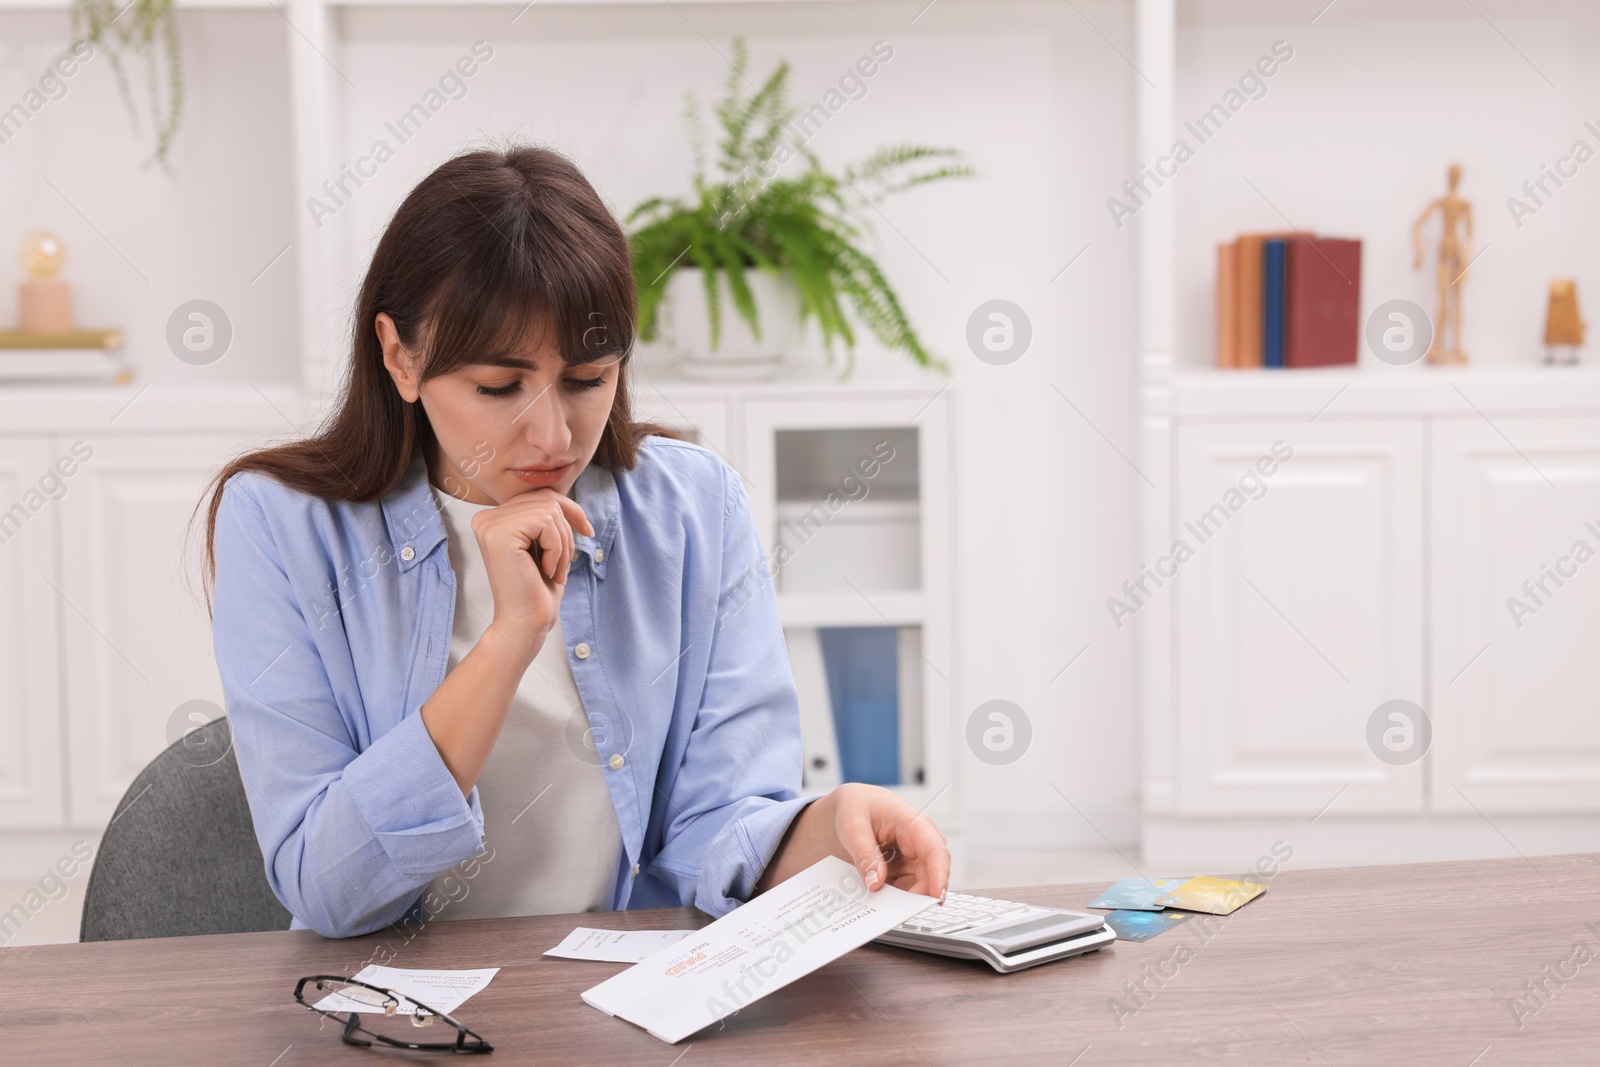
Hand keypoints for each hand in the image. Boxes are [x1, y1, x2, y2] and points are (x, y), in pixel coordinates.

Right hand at [470, 488, 593, 656]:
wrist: (525, 623)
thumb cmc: (537, 589)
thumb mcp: (545, 545)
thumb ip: (545, 517)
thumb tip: (562, 494)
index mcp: (494, 519)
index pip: (540, 496)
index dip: (570, 510)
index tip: (587, 531)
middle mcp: (486, 518)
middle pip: (547, 499)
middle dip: (567, 530)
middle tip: (564, 563)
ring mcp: (490, 524)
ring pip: (550, 510)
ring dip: (564, 544)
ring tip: (555, 570)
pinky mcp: (499, 533)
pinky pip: (546, 522)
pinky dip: (558, 548)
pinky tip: (547, 570)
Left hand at [831, 783, 949, 900]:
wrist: (852, 805)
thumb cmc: (857, 807)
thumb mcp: (853, 827)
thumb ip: (865, 854)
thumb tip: (875, 882)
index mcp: (914, 823)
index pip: (935, 850)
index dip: (940, 875)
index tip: (937, 897)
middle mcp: (920, 842)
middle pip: (930, 875)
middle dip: (915, 895)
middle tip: (892, 911)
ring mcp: (914, 857)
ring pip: (918, 886)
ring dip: (901, 898)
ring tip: (878, 903)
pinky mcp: (905, 868)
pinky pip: (905, 889)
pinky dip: (892, 896)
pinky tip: (877, 897)